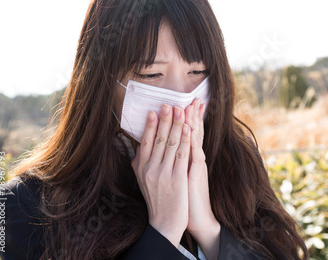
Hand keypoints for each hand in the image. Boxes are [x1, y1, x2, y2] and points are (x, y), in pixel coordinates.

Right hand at [131, 105, 190, 247]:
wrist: (164, 223)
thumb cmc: (156, 200)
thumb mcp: (142, 181)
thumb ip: (140, 163)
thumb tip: (139, 145)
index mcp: (141, 168)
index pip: (145, 142)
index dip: (150, 125)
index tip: (154, 110)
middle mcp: (150, 169)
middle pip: (158, 139)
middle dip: (165, 120)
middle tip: (169, 104)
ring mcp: (163, 174)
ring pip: (170, 144)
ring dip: (177, 125)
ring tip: (181, 110)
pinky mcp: (177, 179)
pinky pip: (181, 155)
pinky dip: (185, 140)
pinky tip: (189, 129)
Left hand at [184, 99, 220, 258]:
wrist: (196, 217)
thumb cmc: (184, 197)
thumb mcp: (177, 175)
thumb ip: (173, 161)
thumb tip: (163, 150)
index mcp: (188, 158)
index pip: (188, 134)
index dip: (187, 118)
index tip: (186, 103)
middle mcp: (194, 159)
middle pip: (194, 132)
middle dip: (192, 115)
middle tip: (193, 98)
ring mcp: (196, 165)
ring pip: (195, 139)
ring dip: (193, 122)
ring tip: (191, 107)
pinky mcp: (196, 174)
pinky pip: (195, 154)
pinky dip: (192, 141)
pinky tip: (189, 129)